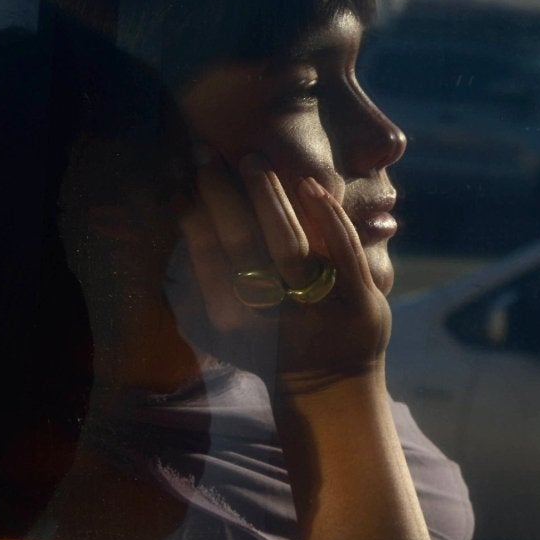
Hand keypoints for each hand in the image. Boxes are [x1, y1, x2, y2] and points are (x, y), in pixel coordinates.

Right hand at [180, 152, 389, 395]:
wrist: (331, 388)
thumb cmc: (271, 345)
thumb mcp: (231, 323)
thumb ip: (207, 278)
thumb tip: (182, 207)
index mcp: (233, 323)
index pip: (206, 259)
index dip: (191, 216)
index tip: (179, 178)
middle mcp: (271, 318)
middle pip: (241, 245)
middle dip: (220, 193)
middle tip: (205, 151)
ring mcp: (318, 312)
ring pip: (289, 246)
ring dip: (267, 197)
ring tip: (252, 160)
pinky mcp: (360, 305)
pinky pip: (342, 252)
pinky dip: (325, 215)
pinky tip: (308, 185)